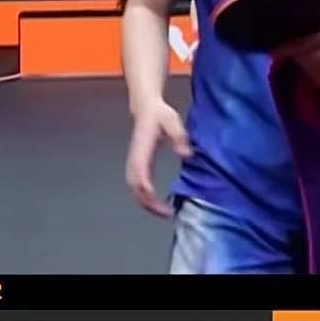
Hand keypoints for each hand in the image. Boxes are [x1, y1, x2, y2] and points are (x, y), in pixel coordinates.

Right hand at [125, 99, 190, 217]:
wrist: (145, 107)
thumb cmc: (159, 114)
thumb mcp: (172, 121)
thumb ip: (178, 137)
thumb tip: (186, 154)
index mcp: (142, 148)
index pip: (140, 172)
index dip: (146, 187)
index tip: (156, 199)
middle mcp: (135, 157)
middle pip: (134, 185)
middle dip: (146, 202)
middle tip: (165, 213)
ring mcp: (134, 161)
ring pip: (133, 187)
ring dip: (145, 202)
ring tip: (162, 212)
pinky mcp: (137, 164)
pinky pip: (137, 184)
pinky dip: (144, 196)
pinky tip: (157, 202)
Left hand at [278, 9, 319, 90]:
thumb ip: (315, 17)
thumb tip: (289, 17)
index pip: (293, 44)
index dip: (281, 45)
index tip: (273, 44)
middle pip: (297, 56)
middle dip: (295, 51)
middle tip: (300, 45)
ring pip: (306, 68)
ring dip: (305, 62)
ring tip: (317, 53)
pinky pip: (316, 79)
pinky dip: (316, 72)